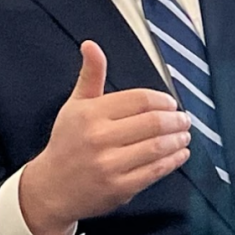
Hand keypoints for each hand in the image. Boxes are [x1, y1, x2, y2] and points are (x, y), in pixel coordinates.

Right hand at [19, 41, 190, 234]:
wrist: (50, 189)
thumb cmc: (67, 143)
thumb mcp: (75, 105)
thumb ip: (91, 75)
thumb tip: (91, 45)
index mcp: (91, 114)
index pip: (139, 100)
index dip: (162, 100)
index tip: (171, 104)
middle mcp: (99, 138)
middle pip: (152, 123)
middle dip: (176, 120)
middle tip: (184, 119)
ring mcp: (109, 165)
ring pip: (156, 147)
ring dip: (178, 140)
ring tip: (185, 135)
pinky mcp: (118, 188)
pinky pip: (154, 171)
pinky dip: (173, 161)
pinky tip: (180, 155)